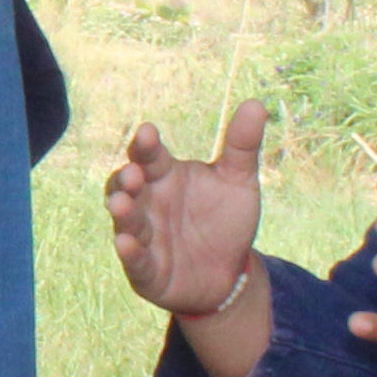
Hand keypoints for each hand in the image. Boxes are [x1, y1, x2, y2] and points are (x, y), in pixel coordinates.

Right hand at [105, 102, 269, 321]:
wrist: (229, 273)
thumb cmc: (225, 221)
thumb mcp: (238, 181)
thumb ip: (241, 145)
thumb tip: (255, 103)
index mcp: (165, 176)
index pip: (149, 156)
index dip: (145, 145)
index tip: (148, 131)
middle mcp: (147, 203)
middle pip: (126, 185)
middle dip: (125, 179)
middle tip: (134, 174)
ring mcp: (143, 236)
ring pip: (125, 221)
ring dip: (122, 212)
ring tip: (120, 203)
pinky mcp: (145, 270)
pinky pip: (134, 260)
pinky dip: (129, 252)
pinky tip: (125, 243)